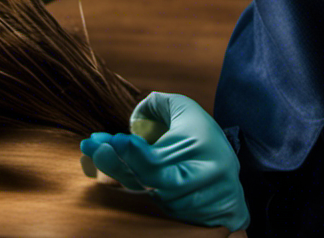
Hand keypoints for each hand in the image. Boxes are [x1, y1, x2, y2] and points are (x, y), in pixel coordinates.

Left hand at [81, 92, 249, 232]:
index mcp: (203, 144)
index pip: (154, 159)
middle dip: (118, 167)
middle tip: (92, 150)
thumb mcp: (178, 106)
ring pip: (163, 201)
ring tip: (111, 161)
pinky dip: (153, 198)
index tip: (102, 141)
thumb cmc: (197, 129)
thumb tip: (133, 121)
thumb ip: (153, 105)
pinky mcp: (222, 218)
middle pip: (155, 183)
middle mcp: (213, 174)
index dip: (126, 153)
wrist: (231, 159)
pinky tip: (134, 180)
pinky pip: (177, 214)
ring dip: (134, 182)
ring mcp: (219, 200)